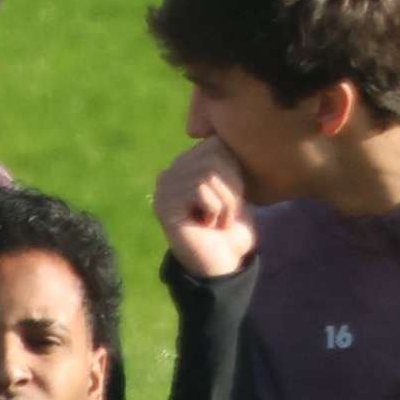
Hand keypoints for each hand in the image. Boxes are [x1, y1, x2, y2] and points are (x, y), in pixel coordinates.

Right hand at [154, 141, 257, 280]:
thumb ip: (226, 160)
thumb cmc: (232, 227)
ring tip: (218, 220)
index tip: (232, 198)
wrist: (223, 264)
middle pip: (215, 154)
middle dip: (233, 184)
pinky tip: (208, 225)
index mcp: (186, 164)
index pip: (217, 142)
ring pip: (210, 172)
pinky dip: (217, 209)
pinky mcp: (164, 206)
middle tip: (226, 211)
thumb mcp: (235, 186)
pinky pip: (201, 189)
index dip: (235, 169)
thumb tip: (219, 135)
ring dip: (227, 201)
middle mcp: (170, 172)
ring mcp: (164, 189)